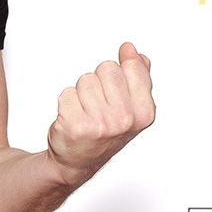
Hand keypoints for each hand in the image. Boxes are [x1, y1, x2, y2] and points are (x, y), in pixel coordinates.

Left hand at [46, 42, 154, 184]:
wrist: (78, 161)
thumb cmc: (105, 131)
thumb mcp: (131, 106)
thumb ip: (137, 75)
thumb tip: (130, 49)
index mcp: (144, 112)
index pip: (131, 65)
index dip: (119, 74)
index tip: (116, 92)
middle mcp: (124, 120)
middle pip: (107, 68)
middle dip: (100, 81)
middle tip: (98, 106)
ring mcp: (100, 123)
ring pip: (86, 79)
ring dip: (82, 93)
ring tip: (85, 113)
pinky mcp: (75, 125)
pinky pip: (67, 93)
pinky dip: (66, 103)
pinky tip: (72, 119)